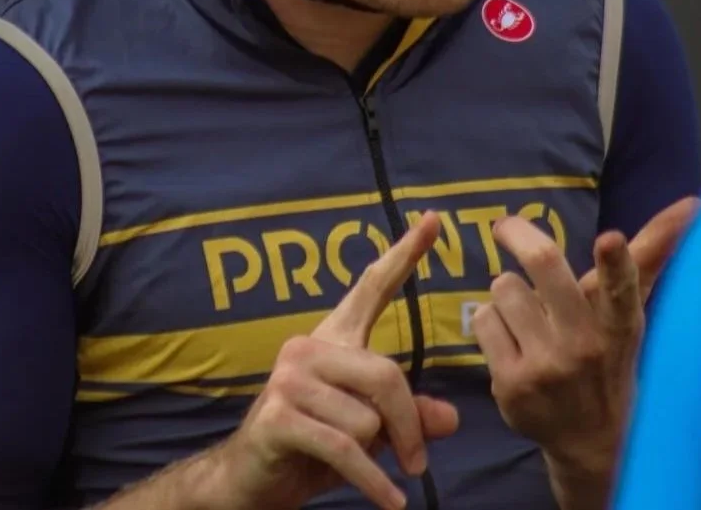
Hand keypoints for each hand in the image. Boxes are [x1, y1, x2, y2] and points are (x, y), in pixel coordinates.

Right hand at [213, 212, 457, 509]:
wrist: (251, 481)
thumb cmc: (312, 449)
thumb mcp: (369, 431)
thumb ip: (408, 417)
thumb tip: (450, 418)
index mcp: (332, 338)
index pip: (372, 287)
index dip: (404, 254)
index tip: (433, 219)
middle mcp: (307, 346)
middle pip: (386, 375)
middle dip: (408, 426)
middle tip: (418, 463)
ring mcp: (289, 378)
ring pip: (369, 418)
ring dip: (377, 456)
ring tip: (363, 469)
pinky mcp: (279, 416)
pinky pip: (347, 448)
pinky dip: (373, 482)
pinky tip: (390, 501)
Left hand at [472, 196, 700, 507]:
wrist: (589, 440)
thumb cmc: (607, 353)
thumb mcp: (628, 310)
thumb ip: (649, 254)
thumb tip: (691, 202)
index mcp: (620, 324)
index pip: (622, 291)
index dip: (616, 263)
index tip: (609, 238)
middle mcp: (585, 346)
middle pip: (544, 265)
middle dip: (518, 233)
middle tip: (505, 225)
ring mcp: (546, 368)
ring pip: (504, 287)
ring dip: (508, 293)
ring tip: (528, 318)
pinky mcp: (511, 385)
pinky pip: (484, 319)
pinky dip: (492, 323)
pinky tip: (512, 346)